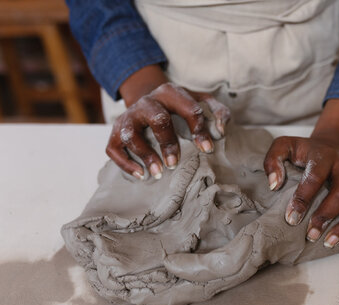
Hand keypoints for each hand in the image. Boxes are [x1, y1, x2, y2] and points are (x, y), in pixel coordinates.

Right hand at [106, 66, 229, 179]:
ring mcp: (129, 116)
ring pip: (130, 134)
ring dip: (145, 154)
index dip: (199, 130)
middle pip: (157, 119)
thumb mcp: (201, 101)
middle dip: (168, 143)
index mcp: (170, 93)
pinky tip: (142, 175)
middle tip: (175, 164)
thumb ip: (218, 111)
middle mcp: (147, 102)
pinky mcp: (115, 132)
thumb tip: (221, 131)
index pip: (189, 109)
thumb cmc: (180, 107)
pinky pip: (113, 149)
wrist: (149, 100)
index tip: (207, 150)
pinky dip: (126, 164)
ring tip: (158, 173)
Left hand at [263, 99, 338, 247]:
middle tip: (311, 234)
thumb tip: (274, 185)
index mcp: (324, 155)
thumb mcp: (284, 146)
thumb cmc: (306, 152)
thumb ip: (273, 161)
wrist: (333, 144)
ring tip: (330, 242)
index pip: (315, 178)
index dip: (303, 199)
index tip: (292, 218)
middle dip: (326, 216)